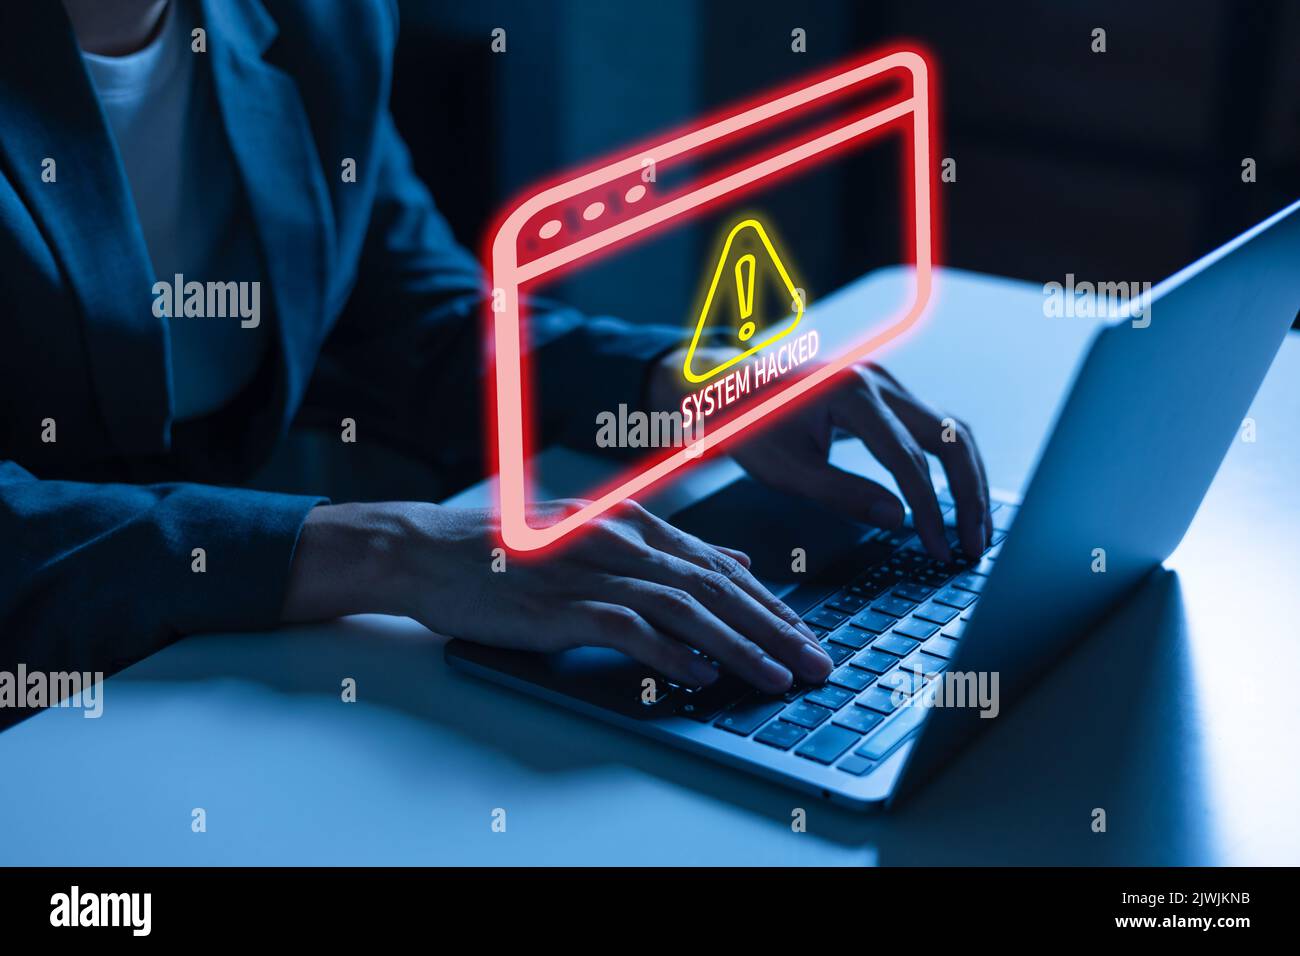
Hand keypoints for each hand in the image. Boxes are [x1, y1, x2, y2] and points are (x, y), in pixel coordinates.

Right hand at [282, 500, 833, 692]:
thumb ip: (670, 549)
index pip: (721, 567)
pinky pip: (627, 629)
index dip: (770, 604)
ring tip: (776, 677)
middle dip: (773, 629)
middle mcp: (622, 541)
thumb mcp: (598, 536)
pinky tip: (699, 675)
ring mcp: (592, 571)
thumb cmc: (511, 550)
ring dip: (737, 647)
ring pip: (684, 609)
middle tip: (815, 663)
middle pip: (715, 588)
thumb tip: (736, 559)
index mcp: (636, 524)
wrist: (430, 550)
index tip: (806, 635)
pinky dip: (668, 653)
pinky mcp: (560, 604)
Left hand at [652, 348, 991, 560]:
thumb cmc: (747, 425)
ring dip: (969, 479)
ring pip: (951, 430)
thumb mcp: (785, 468)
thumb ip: (841, 493)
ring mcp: (886, 383)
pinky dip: (951, 464)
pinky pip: (933, 428)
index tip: (939, 549)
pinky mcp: (885, 395)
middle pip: (951, 437)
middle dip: (970, 494)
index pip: (909, 459)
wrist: (727, 385)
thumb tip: (897, 519)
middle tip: (975, 545)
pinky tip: (956, 500)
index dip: (930, 509)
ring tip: (976, 529)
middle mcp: (879, 380)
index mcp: (852, 393)